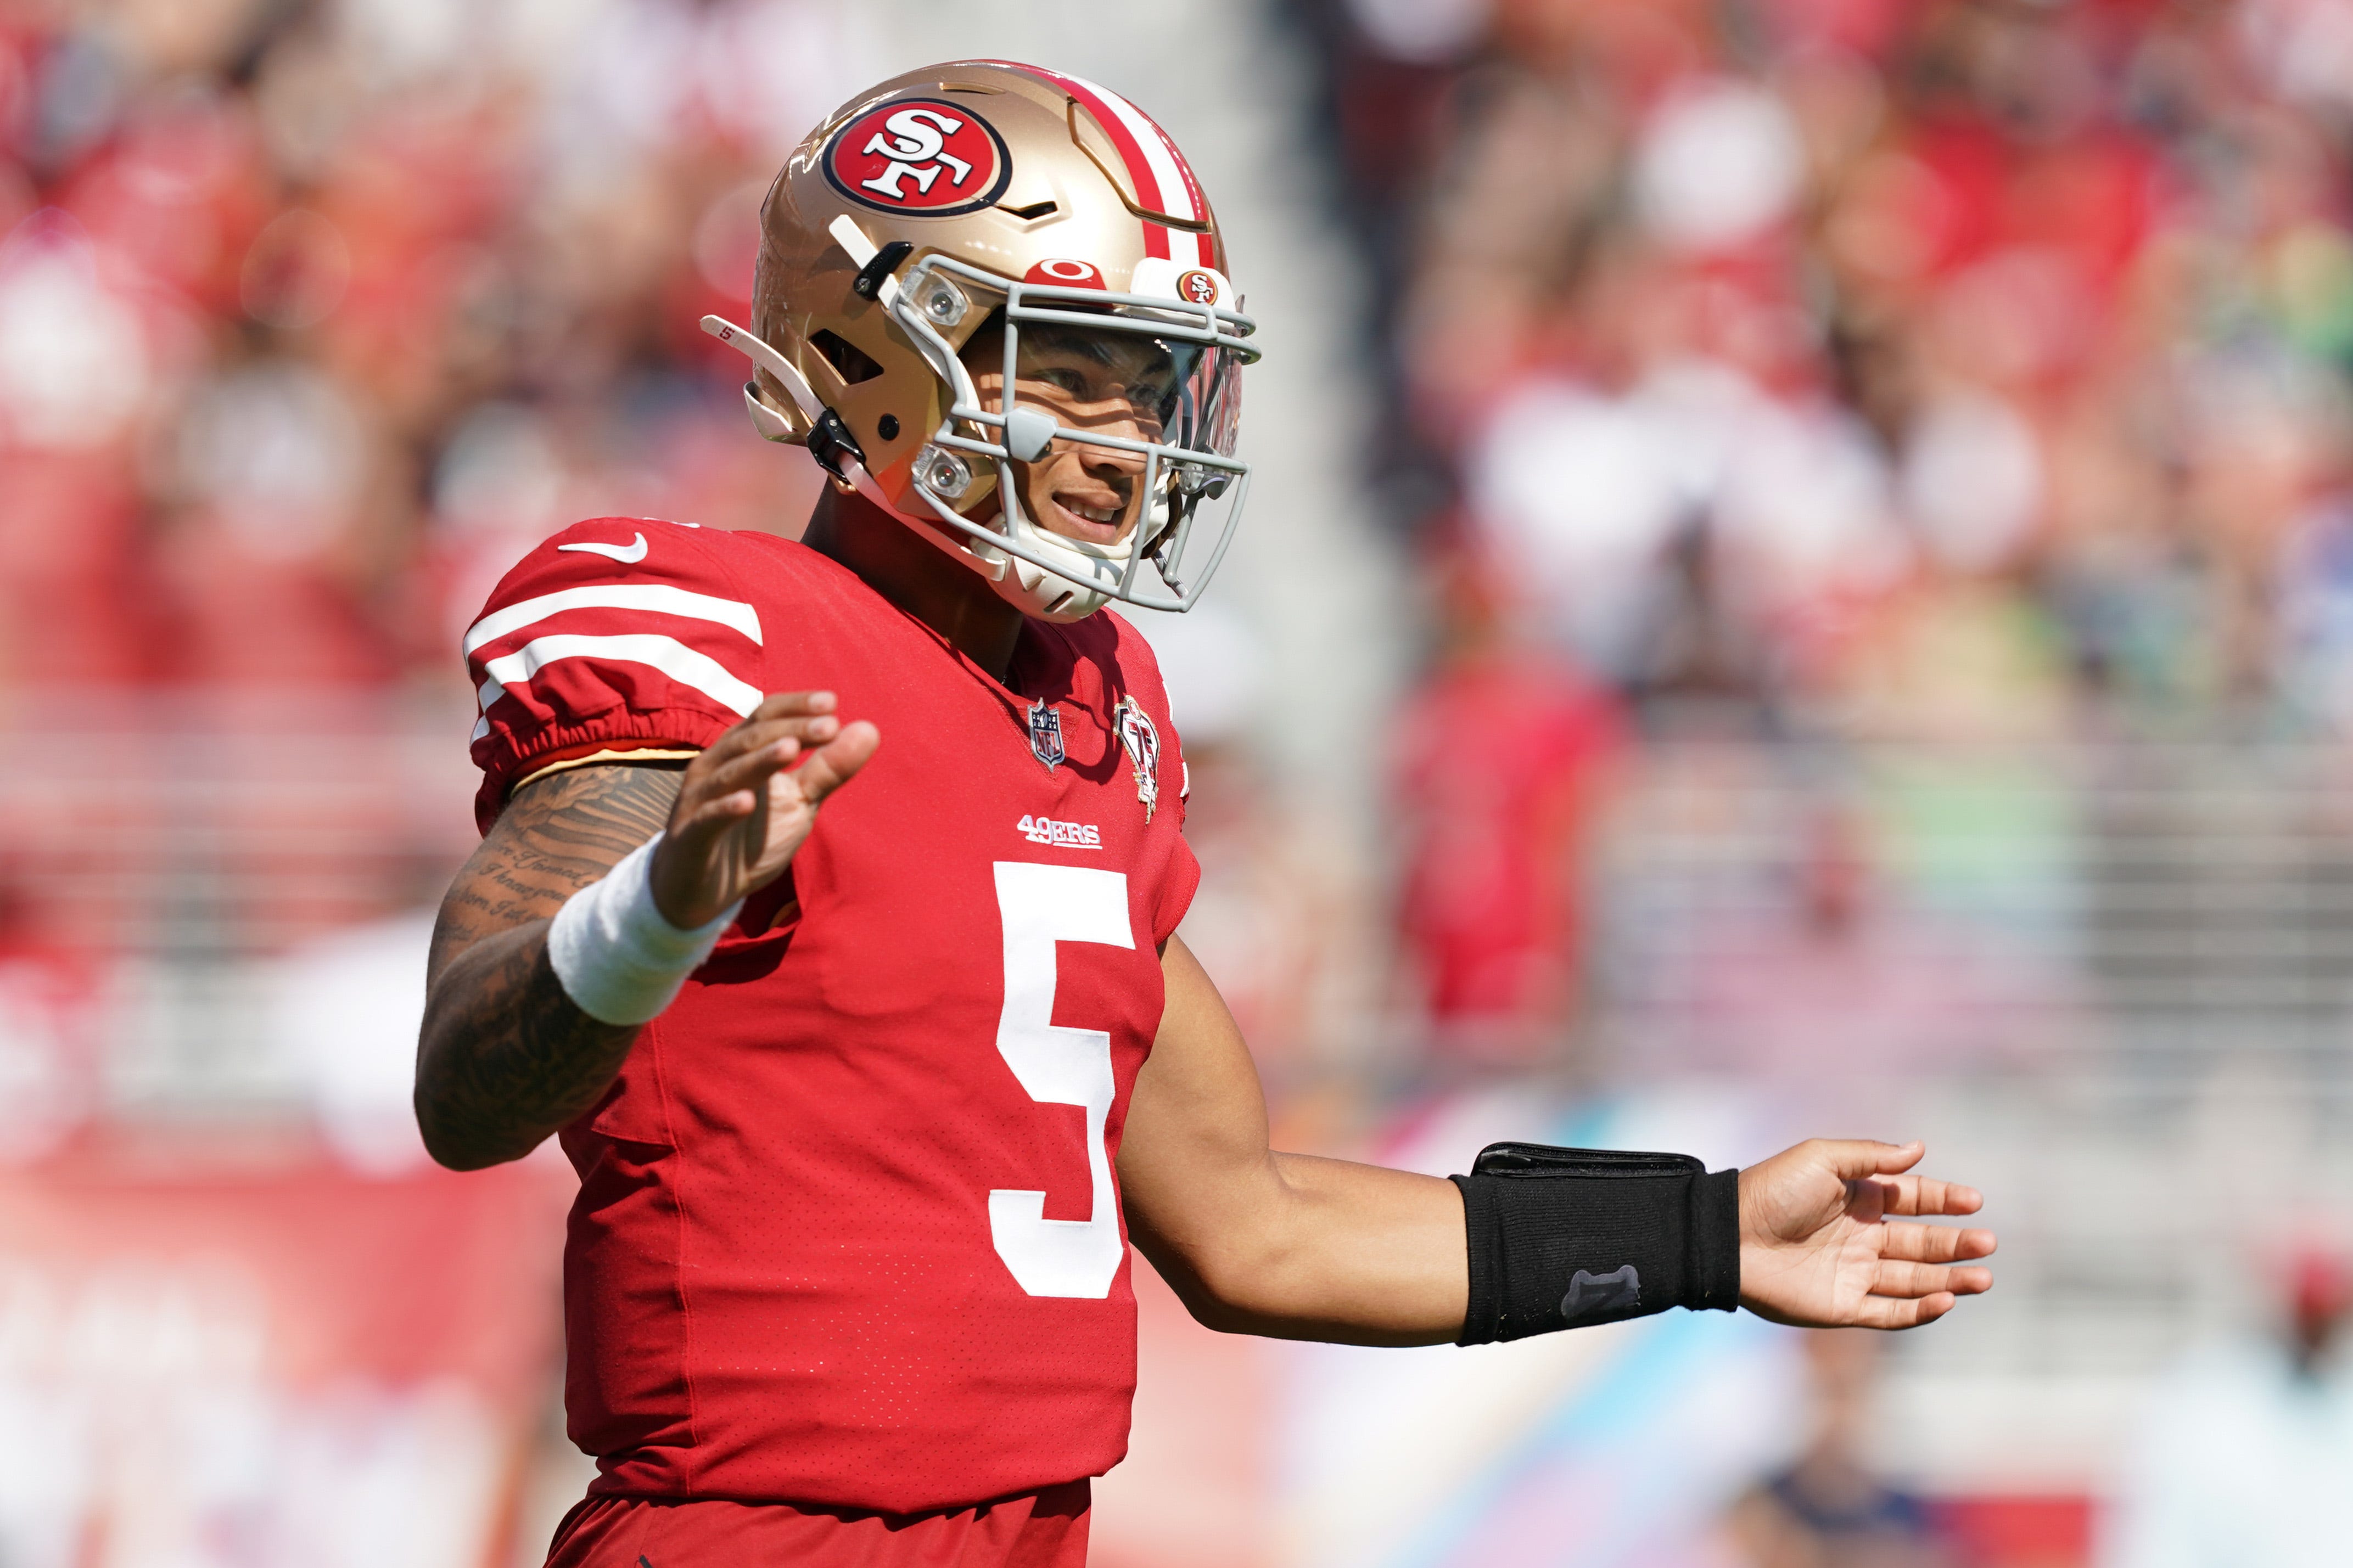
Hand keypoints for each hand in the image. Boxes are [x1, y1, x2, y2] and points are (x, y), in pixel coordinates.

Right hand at [649, 691, 879, 927]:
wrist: (704, 889)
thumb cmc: (752, 837)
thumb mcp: (799, 802)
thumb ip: (830, 768)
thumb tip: (870, 729)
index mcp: (741, 752)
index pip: (767, 717)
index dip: (796, 707)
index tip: (832, 703)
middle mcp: (716, 767)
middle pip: (752, 738)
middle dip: (790, 730)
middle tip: (829, 725)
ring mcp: (699, 801)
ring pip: (730, 773)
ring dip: (760, 761)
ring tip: (791, 748)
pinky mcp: (690, 837)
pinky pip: (707, 818)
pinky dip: (725, 808)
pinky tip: (748, 802)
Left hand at [1737, 1140, 1992, 1329]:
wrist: (1729, 1237)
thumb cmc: (1771, 1190)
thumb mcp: (1822, 1159)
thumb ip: (1872, 1157)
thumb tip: (1919, 1149)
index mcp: (1857, 1198)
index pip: (1912, 1199)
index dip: (1944, 1200)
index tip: (1974, 1202)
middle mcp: (1861, 1236)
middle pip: (1921, 1243)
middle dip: (1956, 1244)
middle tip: (1988, 1243)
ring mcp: (1854, 1273)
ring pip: (1914, 1280)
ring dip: (1949, 1280)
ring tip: (1982, 1278)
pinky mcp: (1843, 1306)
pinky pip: (1889, 1313)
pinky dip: (1920, 1310)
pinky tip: (1945, 1300)